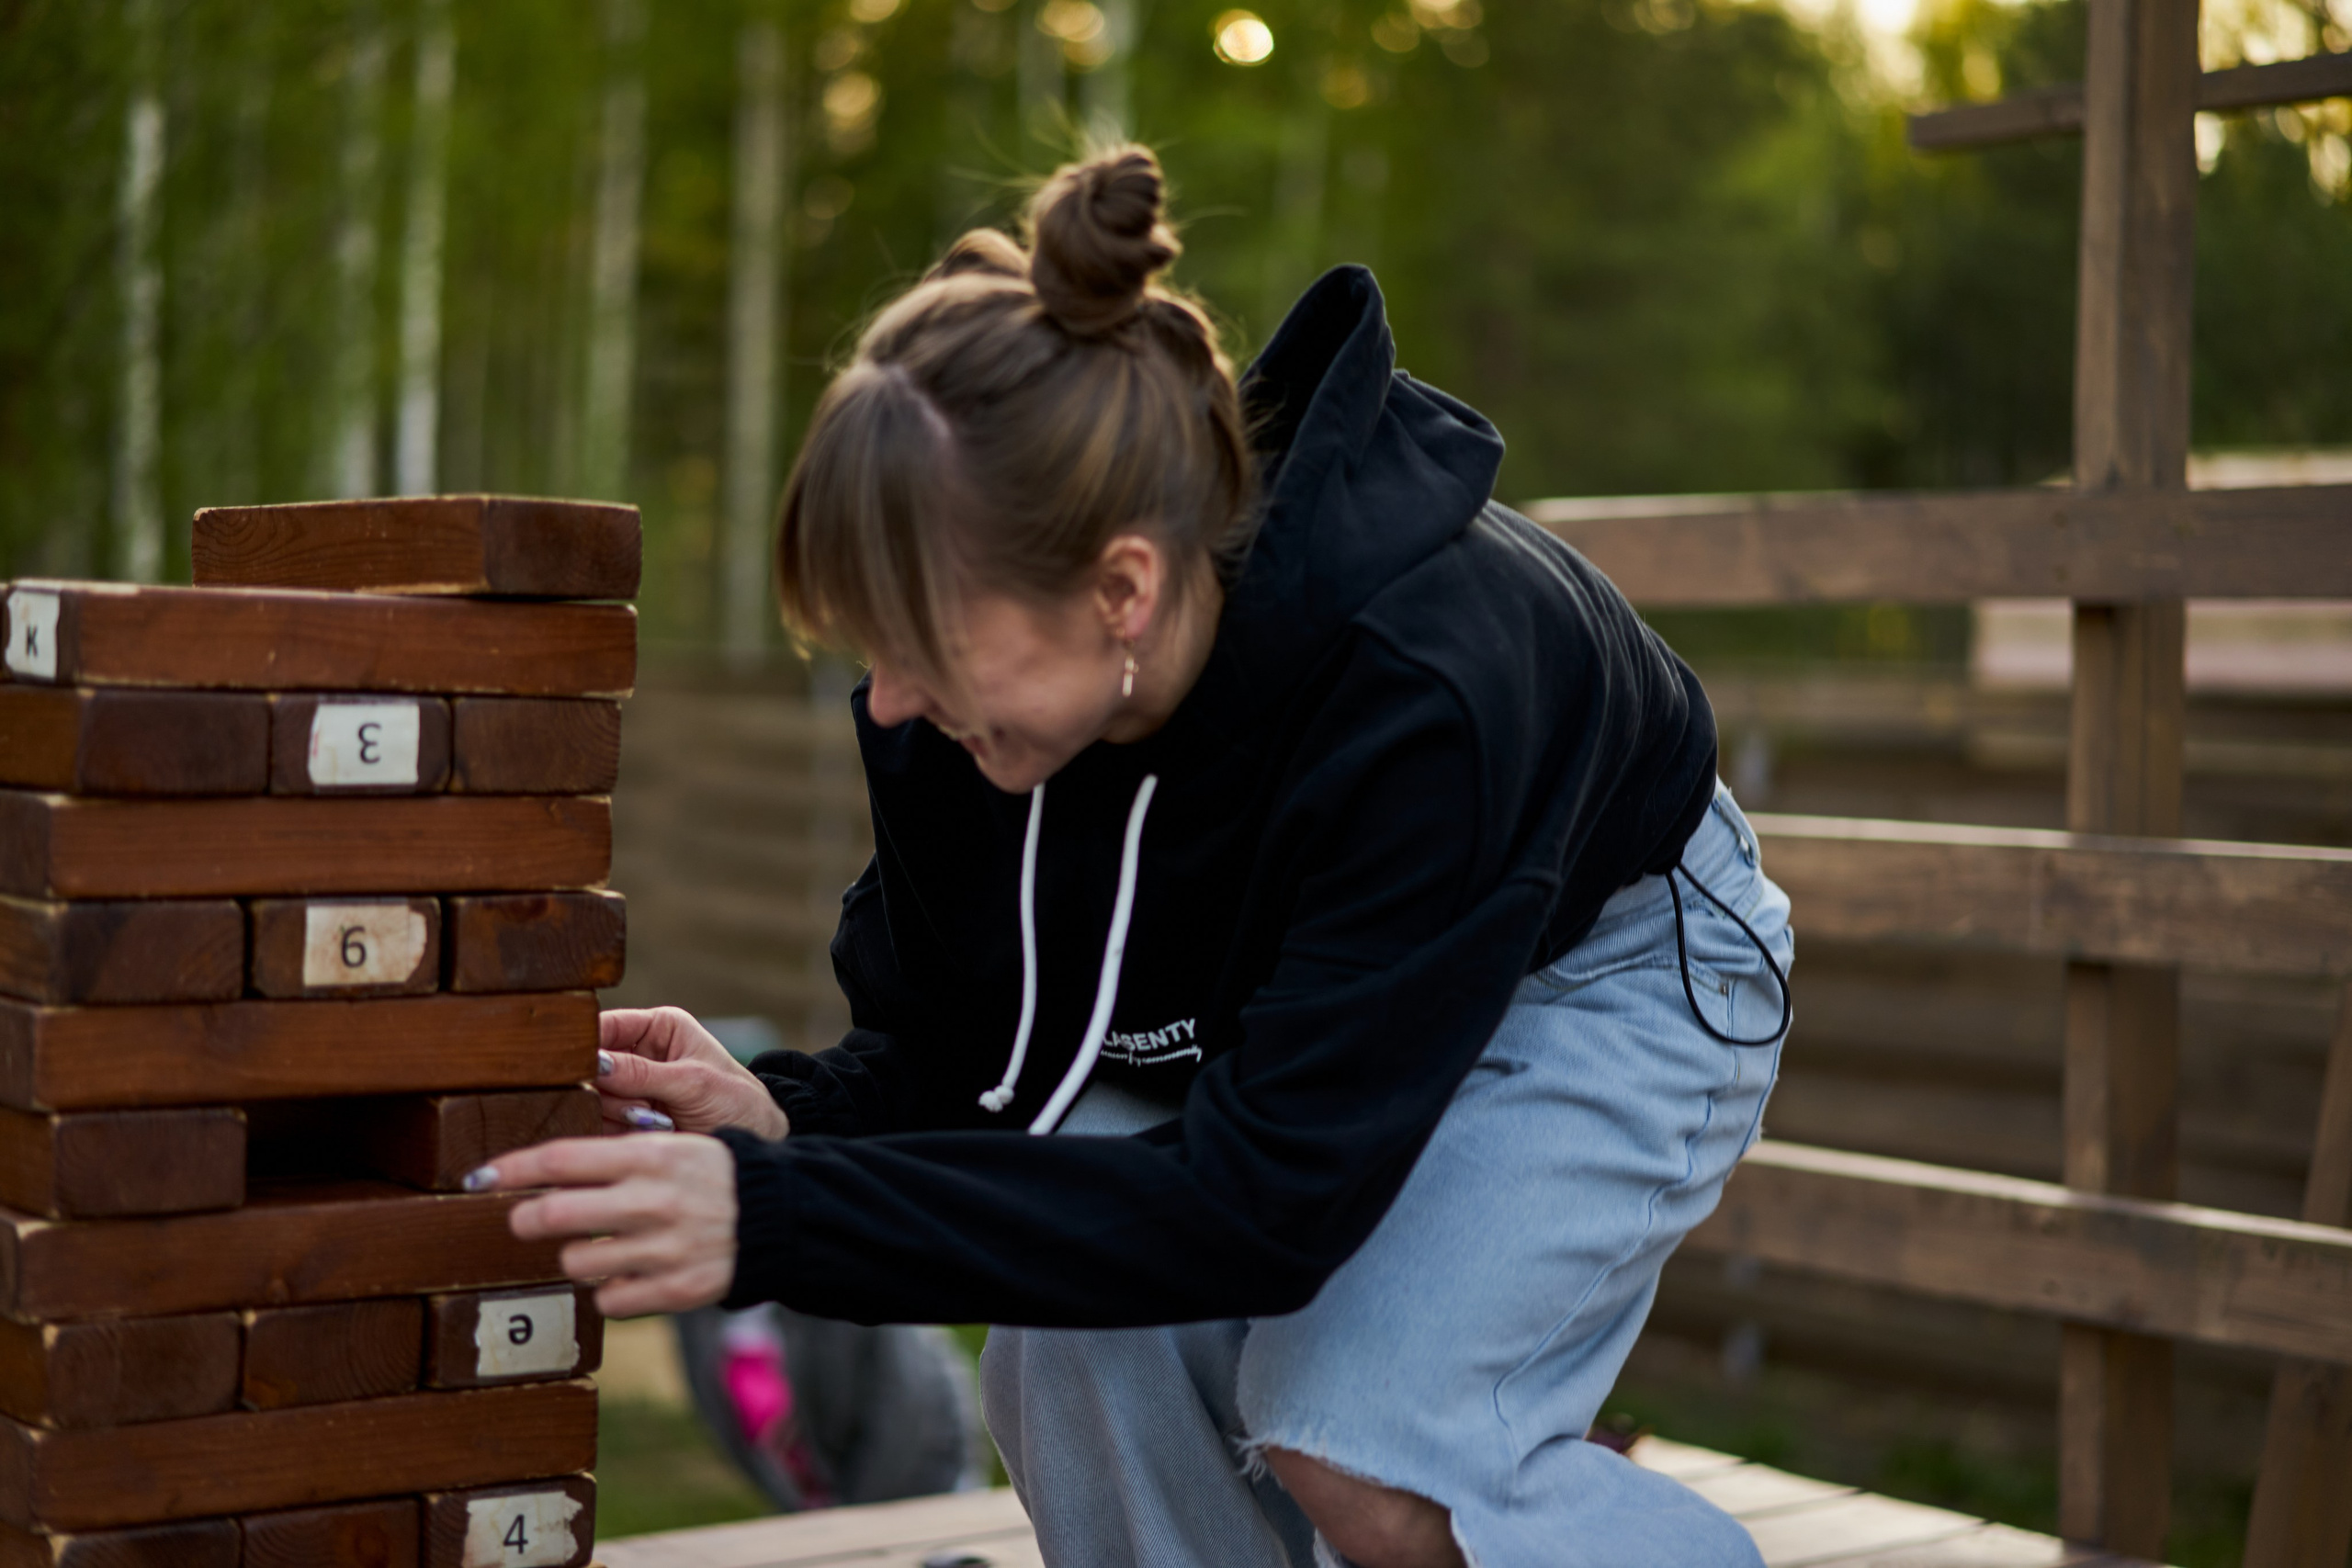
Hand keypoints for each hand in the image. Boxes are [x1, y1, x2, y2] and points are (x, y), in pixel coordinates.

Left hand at [484, 1134, 738, 1317]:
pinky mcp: (675, 1290)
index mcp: (649, 1156)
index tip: (479, 1175)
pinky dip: (609, 1291)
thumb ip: (614, 1156)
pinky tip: (627, 1275)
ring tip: (597, 1247)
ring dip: (575, 1257)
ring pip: (576, 1263)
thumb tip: (543, 1169)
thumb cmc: (711, 1175)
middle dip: (526, 1218)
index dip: (512, 1167)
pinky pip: (609, 1301)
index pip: (561, 1158)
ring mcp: (664, 1249)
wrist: (779, 1213)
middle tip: (524, 1219)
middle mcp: (652, 1201)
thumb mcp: (670, 1146)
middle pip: (555, 1214)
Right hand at [596, 1007, 788, 1140]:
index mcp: (657, 1028)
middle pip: (591, 1066)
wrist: (753, 1141)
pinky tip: (650, 1132)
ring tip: (659, 1120)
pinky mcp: (625, 1120)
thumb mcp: (693, 1081)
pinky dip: (618, 1132)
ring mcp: (629, 1089)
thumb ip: (642, 1073)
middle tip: (642, 1105)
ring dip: (619, 1113)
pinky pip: (599, 1124)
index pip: (605, 1025)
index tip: (584, 1067)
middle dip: (611, 1089)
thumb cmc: (736, 1100)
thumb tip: (595, 1063)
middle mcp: (638, 1055)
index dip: (587, 1043)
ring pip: (592, 1098)